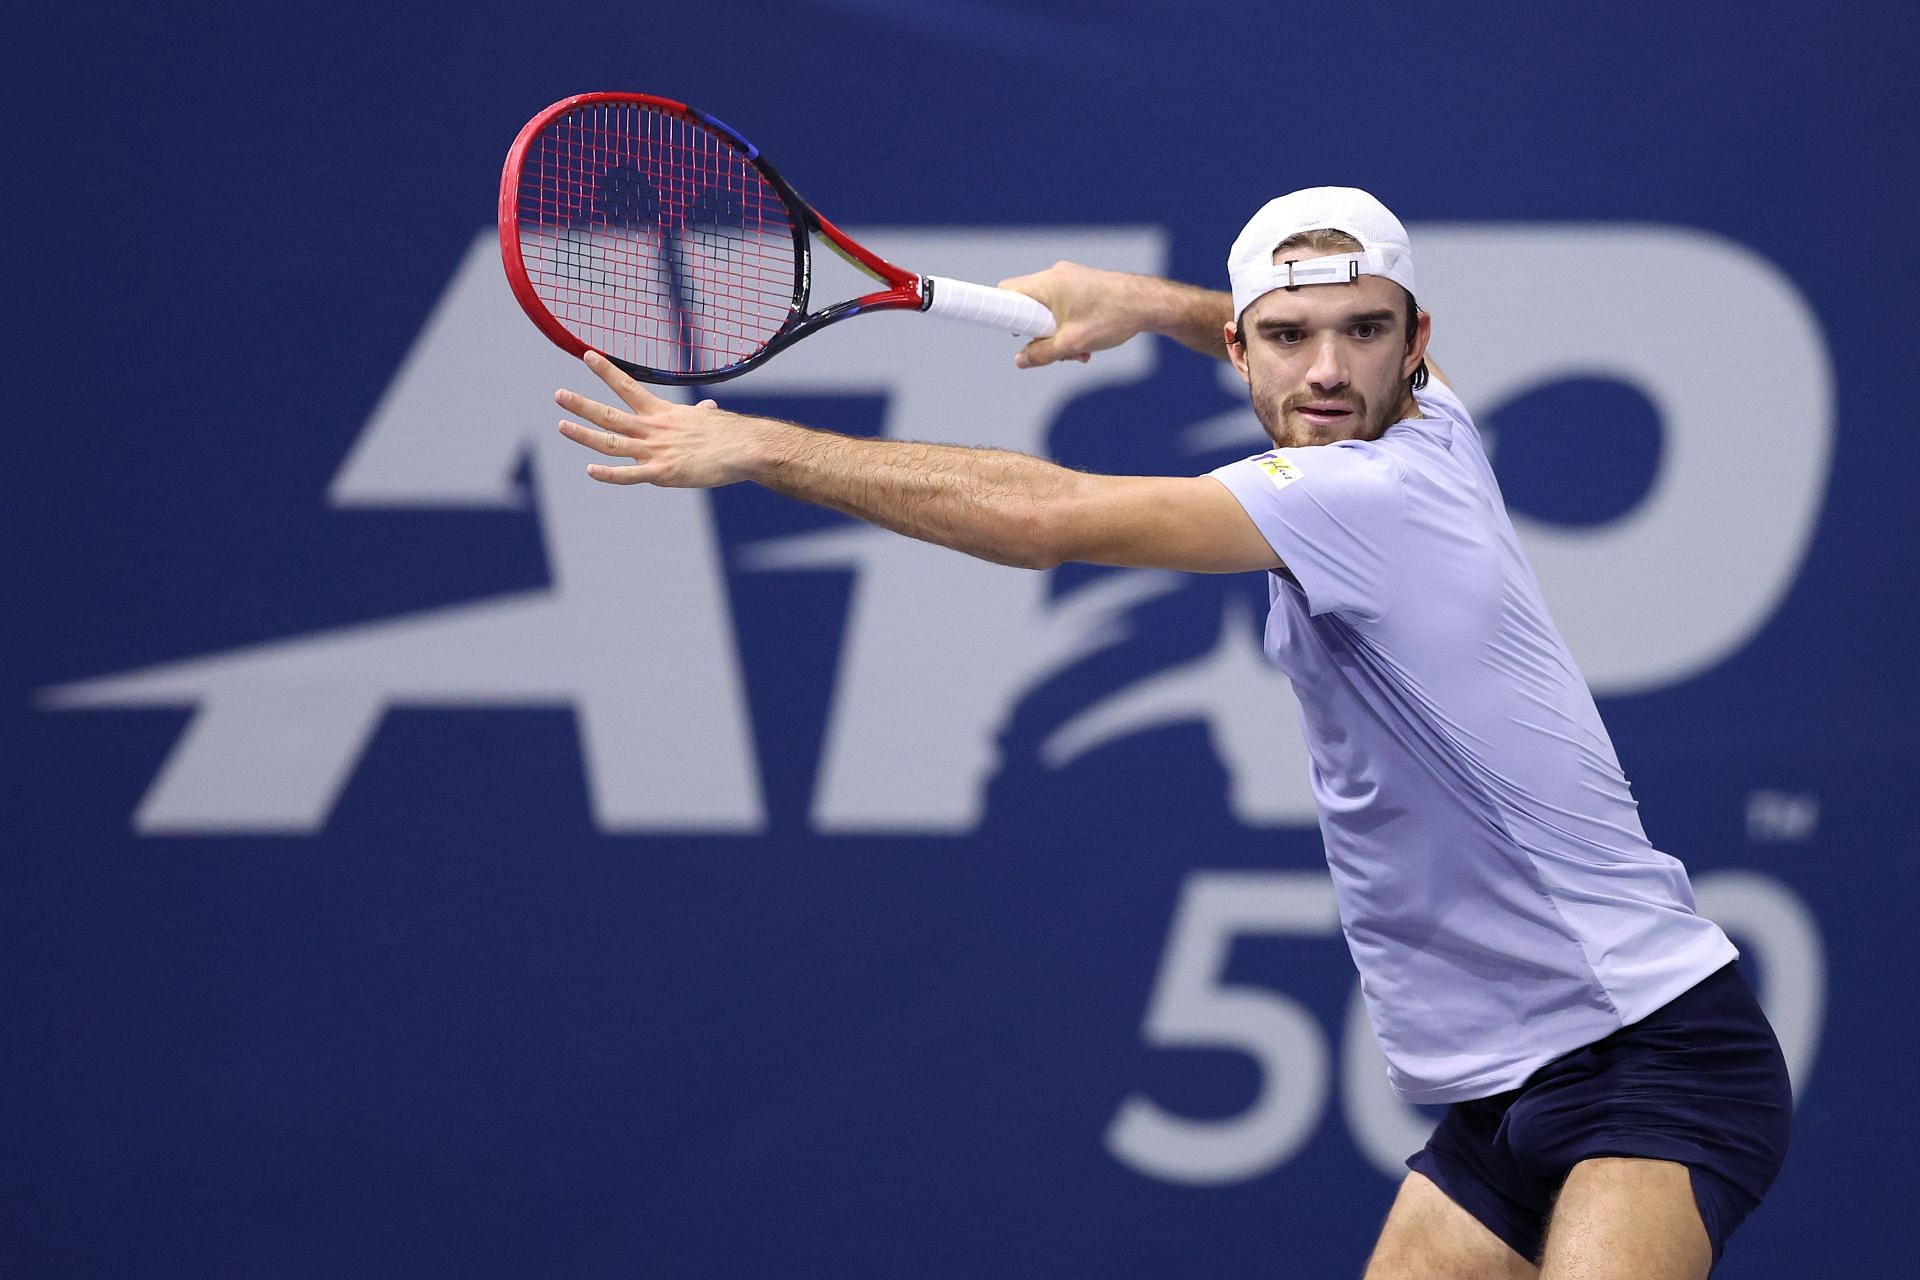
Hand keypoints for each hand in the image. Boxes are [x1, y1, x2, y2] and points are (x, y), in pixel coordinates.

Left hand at [554, 351, 763, 487]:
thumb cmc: (730, 436)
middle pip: (610, 415)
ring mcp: (655, 451)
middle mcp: (653, 429)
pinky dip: (608, 473)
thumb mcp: (709, 422)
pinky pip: (629, 475)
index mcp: (662, 414)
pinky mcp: (662, 473)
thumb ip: (700, 418)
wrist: (744, 449)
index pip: (628, 387)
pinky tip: (589, 469)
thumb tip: (708, 411)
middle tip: (558, 394)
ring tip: (562, 425)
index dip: (607, 371)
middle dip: (582, 404)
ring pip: (611, 442)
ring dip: (584, 434)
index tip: (587, 355)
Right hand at [996, 261, 1148, 367]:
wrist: (1149, 304)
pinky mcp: (1081, 287)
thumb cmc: (1113, 317)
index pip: (1006, 292)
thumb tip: (1020, 361)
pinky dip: (1068, 327)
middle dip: (1038, 333)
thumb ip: (1042, 354)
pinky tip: (1086, 344)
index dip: (1001, 313)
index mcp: (1048, 283)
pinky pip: (1062, 308)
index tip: (1009, 332)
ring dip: (1056, 336)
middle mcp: (1055, 276)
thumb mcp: (1073, 342)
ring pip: (1047, 311)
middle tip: (1055, 349)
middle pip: (1027, 306)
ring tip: (1079, 351)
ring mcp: (1069, 280)